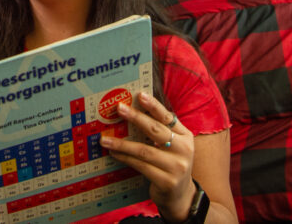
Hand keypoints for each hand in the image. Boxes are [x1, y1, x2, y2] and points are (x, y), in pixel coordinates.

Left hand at [100, 91, 196, 222]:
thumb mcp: (173, 146)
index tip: (140, 95)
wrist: (181, 196)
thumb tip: (135, 112)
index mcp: (185, 136)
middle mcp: (184, 150)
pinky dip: (125, 158)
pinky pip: (140, 166)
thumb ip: (161, 131)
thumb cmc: (171, 165)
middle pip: (156, 130)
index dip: (154, 106)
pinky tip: (114, 154)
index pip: (167, 117)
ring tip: (105, 139)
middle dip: (136, 117)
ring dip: (122, 144)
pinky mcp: (166, 181)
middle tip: (119, 108)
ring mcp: (176, 167)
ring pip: (144, 150)